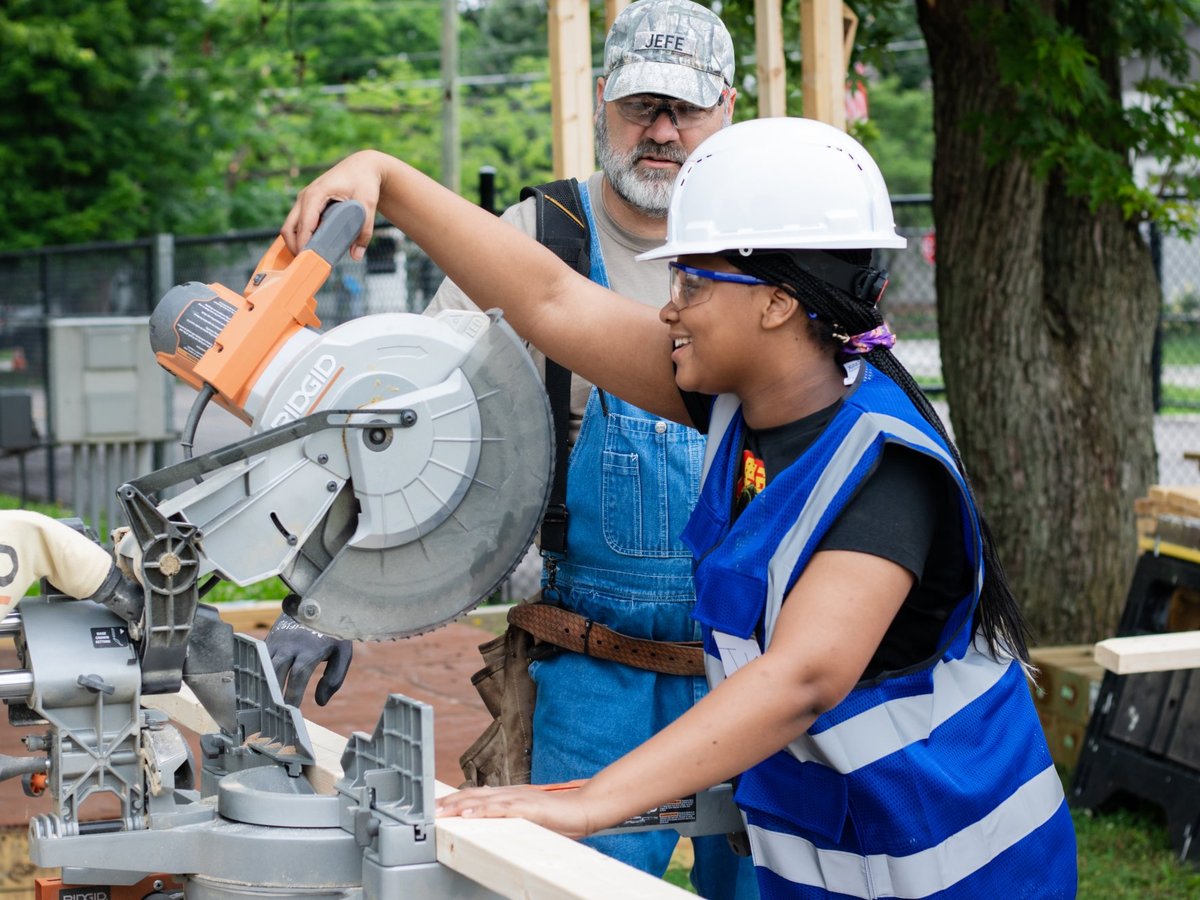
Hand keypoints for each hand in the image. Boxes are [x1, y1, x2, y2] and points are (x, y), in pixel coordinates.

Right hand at [265, 595, 352, 706]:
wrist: (318, 600)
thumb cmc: (332, 632)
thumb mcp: (342, 652)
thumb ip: (334, 678)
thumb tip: (321, 702)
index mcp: (310, 648)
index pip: (298, 674)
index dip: (293, 693)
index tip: (291, 711)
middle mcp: (291, 644)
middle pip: (276, 669)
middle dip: (272, 691)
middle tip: (270, 712)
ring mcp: (278, 641)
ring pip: (263, 664)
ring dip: (260, 684)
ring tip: (258, 705)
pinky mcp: (269, 639)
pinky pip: (258, 659)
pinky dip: (255, 674)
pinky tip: (252, 690)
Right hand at [280, 150, 388, 258]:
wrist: (362, 166)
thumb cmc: (364, 182)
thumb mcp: (368, 205)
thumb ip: (364, 231)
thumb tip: (356, 256)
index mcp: (316, 194)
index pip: (304, 225)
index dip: (303, 245)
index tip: (309, 262)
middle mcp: (305, 197)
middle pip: (289, 228)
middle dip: (295, 248)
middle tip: (307, 266)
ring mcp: (304, 200)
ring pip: (290, 227)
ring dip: (296, 244)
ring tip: (309, 261)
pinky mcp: (307, 204)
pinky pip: (297, 223)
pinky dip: (300, 237)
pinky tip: (312, 250)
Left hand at [435, 784, 596, 839]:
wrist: (586, 808)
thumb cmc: (560, 817)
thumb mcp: (530, 818)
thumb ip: (513, 819)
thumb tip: (495, 827)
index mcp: (511, 795)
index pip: (477, 795)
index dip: (455, 800)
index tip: (437, 807)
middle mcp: (512, 793)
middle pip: (474, 794)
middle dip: (449, 803)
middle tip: (429, 810)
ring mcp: (520, 799)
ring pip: (483, 800)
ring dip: (459, 806)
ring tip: (441, 813)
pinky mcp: (529, 808)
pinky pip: (502, 809)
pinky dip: (483, 810)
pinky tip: (469, 813)